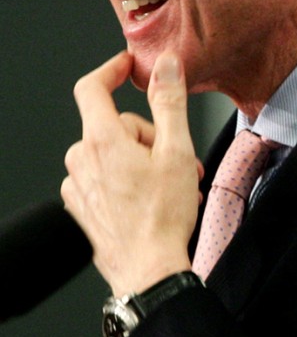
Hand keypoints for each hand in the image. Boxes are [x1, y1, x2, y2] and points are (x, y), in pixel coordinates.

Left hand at [62, 50, 202, 296]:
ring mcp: (78, 185)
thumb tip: (165, 66)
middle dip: (149, 134)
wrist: (149, 270)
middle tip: (179, 157)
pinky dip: (129, 179)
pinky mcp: (82, 206)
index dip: (111, 70)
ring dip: (143, 159)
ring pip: (112, 152)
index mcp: (101, 140)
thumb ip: (169, 101)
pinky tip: (153, 198)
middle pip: (115, 125)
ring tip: (173, 183)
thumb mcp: (177, 149)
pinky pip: (104, 176)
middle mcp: (81, 160)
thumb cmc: (163, 216)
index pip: (91, 87)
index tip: (129, 66)